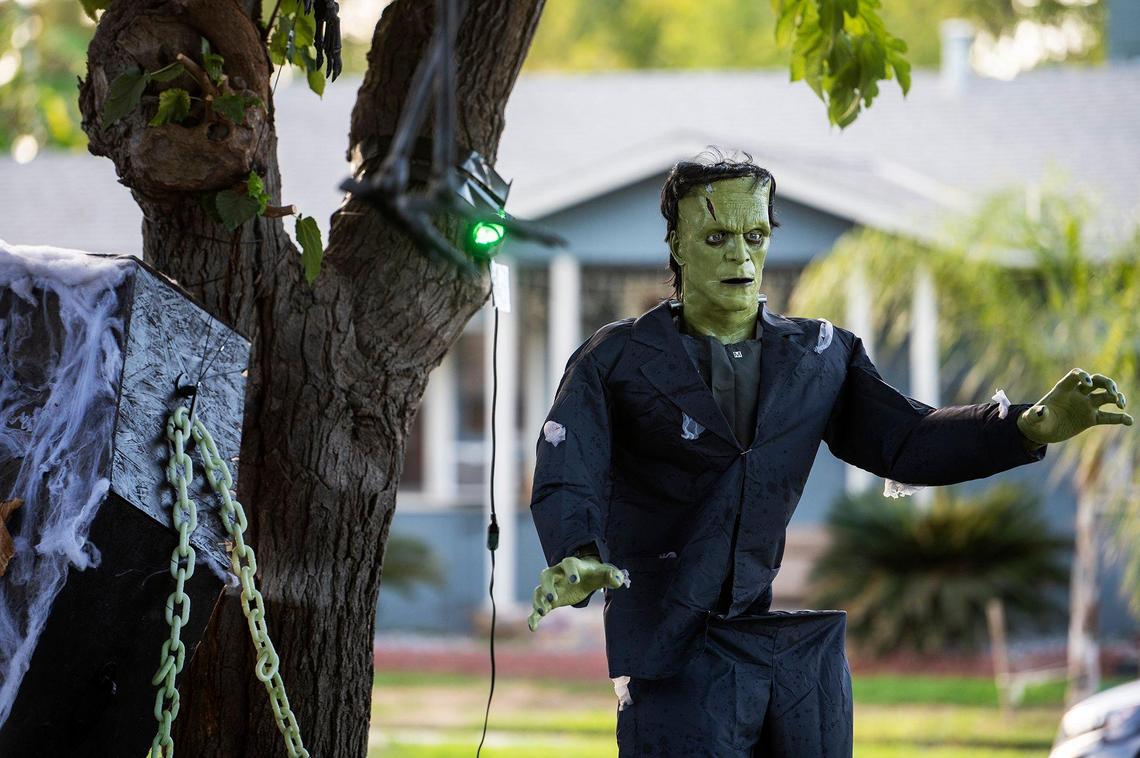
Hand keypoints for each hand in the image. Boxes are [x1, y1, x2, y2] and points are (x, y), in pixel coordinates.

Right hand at [528, 555, 627, 631]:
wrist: (583, 577)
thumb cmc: (594, 574)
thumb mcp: (604, 574)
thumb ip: (611, 576)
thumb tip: (617, 578)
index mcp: (571, 565)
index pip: (568, 563)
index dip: (570, 570)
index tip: (575, 579)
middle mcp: (557, 574)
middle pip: (546, 575)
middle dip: (547, 586)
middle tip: (552, 599)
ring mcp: (551, 587)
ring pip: (538, 590)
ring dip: (538, 600)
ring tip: (542, 611)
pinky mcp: (549, 600)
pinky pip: (537, 607)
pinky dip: (533, 616)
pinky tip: (532, 627)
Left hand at [1018, 368, 1132, 444]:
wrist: (1040, 431)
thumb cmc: (1034, 421)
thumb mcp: (1031, 419)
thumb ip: (1035, 414)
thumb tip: (1042, 410)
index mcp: (1063, 389)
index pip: (1076, 375)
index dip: (1083, 376)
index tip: (1087, 383)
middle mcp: (1077, 394)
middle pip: (1097, 381)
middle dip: (1107, 383)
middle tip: (1113, 393)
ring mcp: (1086, 406)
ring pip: (1106, 396)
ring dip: (1117, 397)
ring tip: (1121, 405)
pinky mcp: (1091, 419)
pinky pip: (1109, 417)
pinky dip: (1120, 418)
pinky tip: (1130, 421)